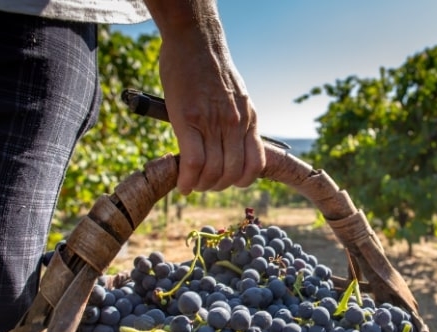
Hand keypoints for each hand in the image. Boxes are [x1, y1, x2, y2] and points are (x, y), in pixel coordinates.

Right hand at [144, 0, 265, 194]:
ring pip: (213, 172)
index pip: (254, 166)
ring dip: (201, 185)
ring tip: (191, 183)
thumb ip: (236, 122)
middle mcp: (236, 125)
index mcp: (249, 121)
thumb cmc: (211, 69)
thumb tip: (228, 147)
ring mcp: (214, 123)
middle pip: (231, 174)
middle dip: (216, 186)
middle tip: (203, 184)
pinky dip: (187, 179)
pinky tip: (182, 184)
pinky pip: (194, 161)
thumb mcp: (235, 98)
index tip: (225, 181)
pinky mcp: (189, 119)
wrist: (196, 41)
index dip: (240, 182)